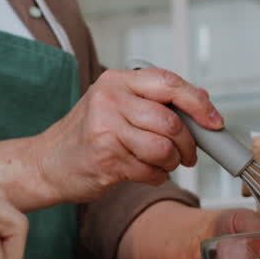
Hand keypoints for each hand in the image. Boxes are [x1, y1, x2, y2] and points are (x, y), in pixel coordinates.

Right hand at [32, 68, 221, 203]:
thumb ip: (154, 101)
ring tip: (160, 163)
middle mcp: (109, 100)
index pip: (169, 83)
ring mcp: (105, 130)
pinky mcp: (106, 159)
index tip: (214, 121)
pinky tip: (142, 172)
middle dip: (188, 144)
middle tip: (187, 154)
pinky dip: (156, 176)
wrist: (46, 163)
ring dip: (171, 163)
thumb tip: (203, 101)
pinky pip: (151, 171)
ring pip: (164, 149)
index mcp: (115, 82)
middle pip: (171, 122)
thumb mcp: (115, 106)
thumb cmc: (85, 135)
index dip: (198, 104)